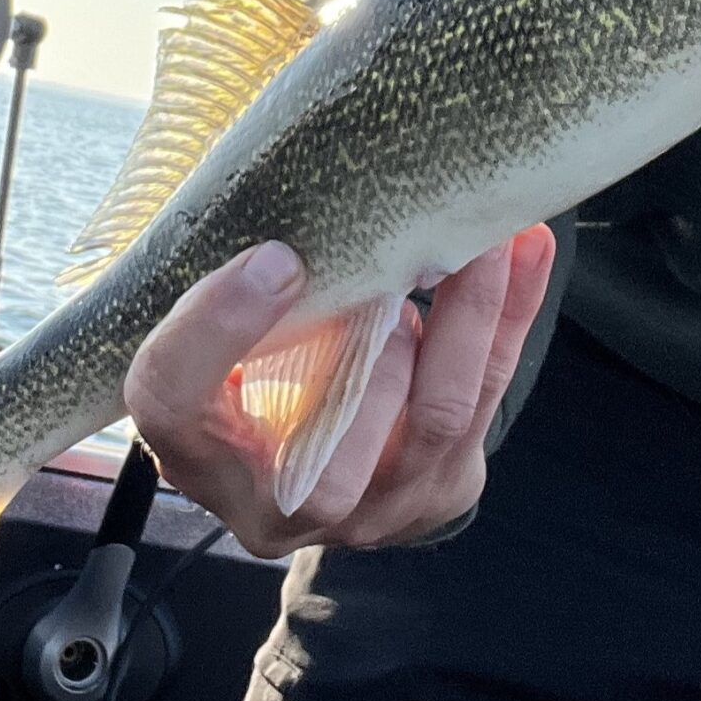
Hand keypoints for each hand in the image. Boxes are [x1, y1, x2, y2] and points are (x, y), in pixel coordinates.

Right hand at [122, 225, 555, 557]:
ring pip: (433, 423)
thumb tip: (298, 187)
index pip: (173, 398)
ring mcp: (369, 512)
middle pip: (329, 465)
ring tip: (488, 241)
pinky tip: (527, 249)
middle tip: (407, 258)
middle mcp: (275, 506)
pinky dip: (509, 319)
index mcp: (193, 445)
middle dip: (379, 359)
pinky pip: (486, 404)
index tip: (276, 255)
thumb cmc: (251, 357)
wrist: (311, 449)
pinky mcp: (438, 491)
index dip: (219, 329)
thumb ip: (238, 275)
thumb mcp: (216, 323)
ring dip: (469, 321)